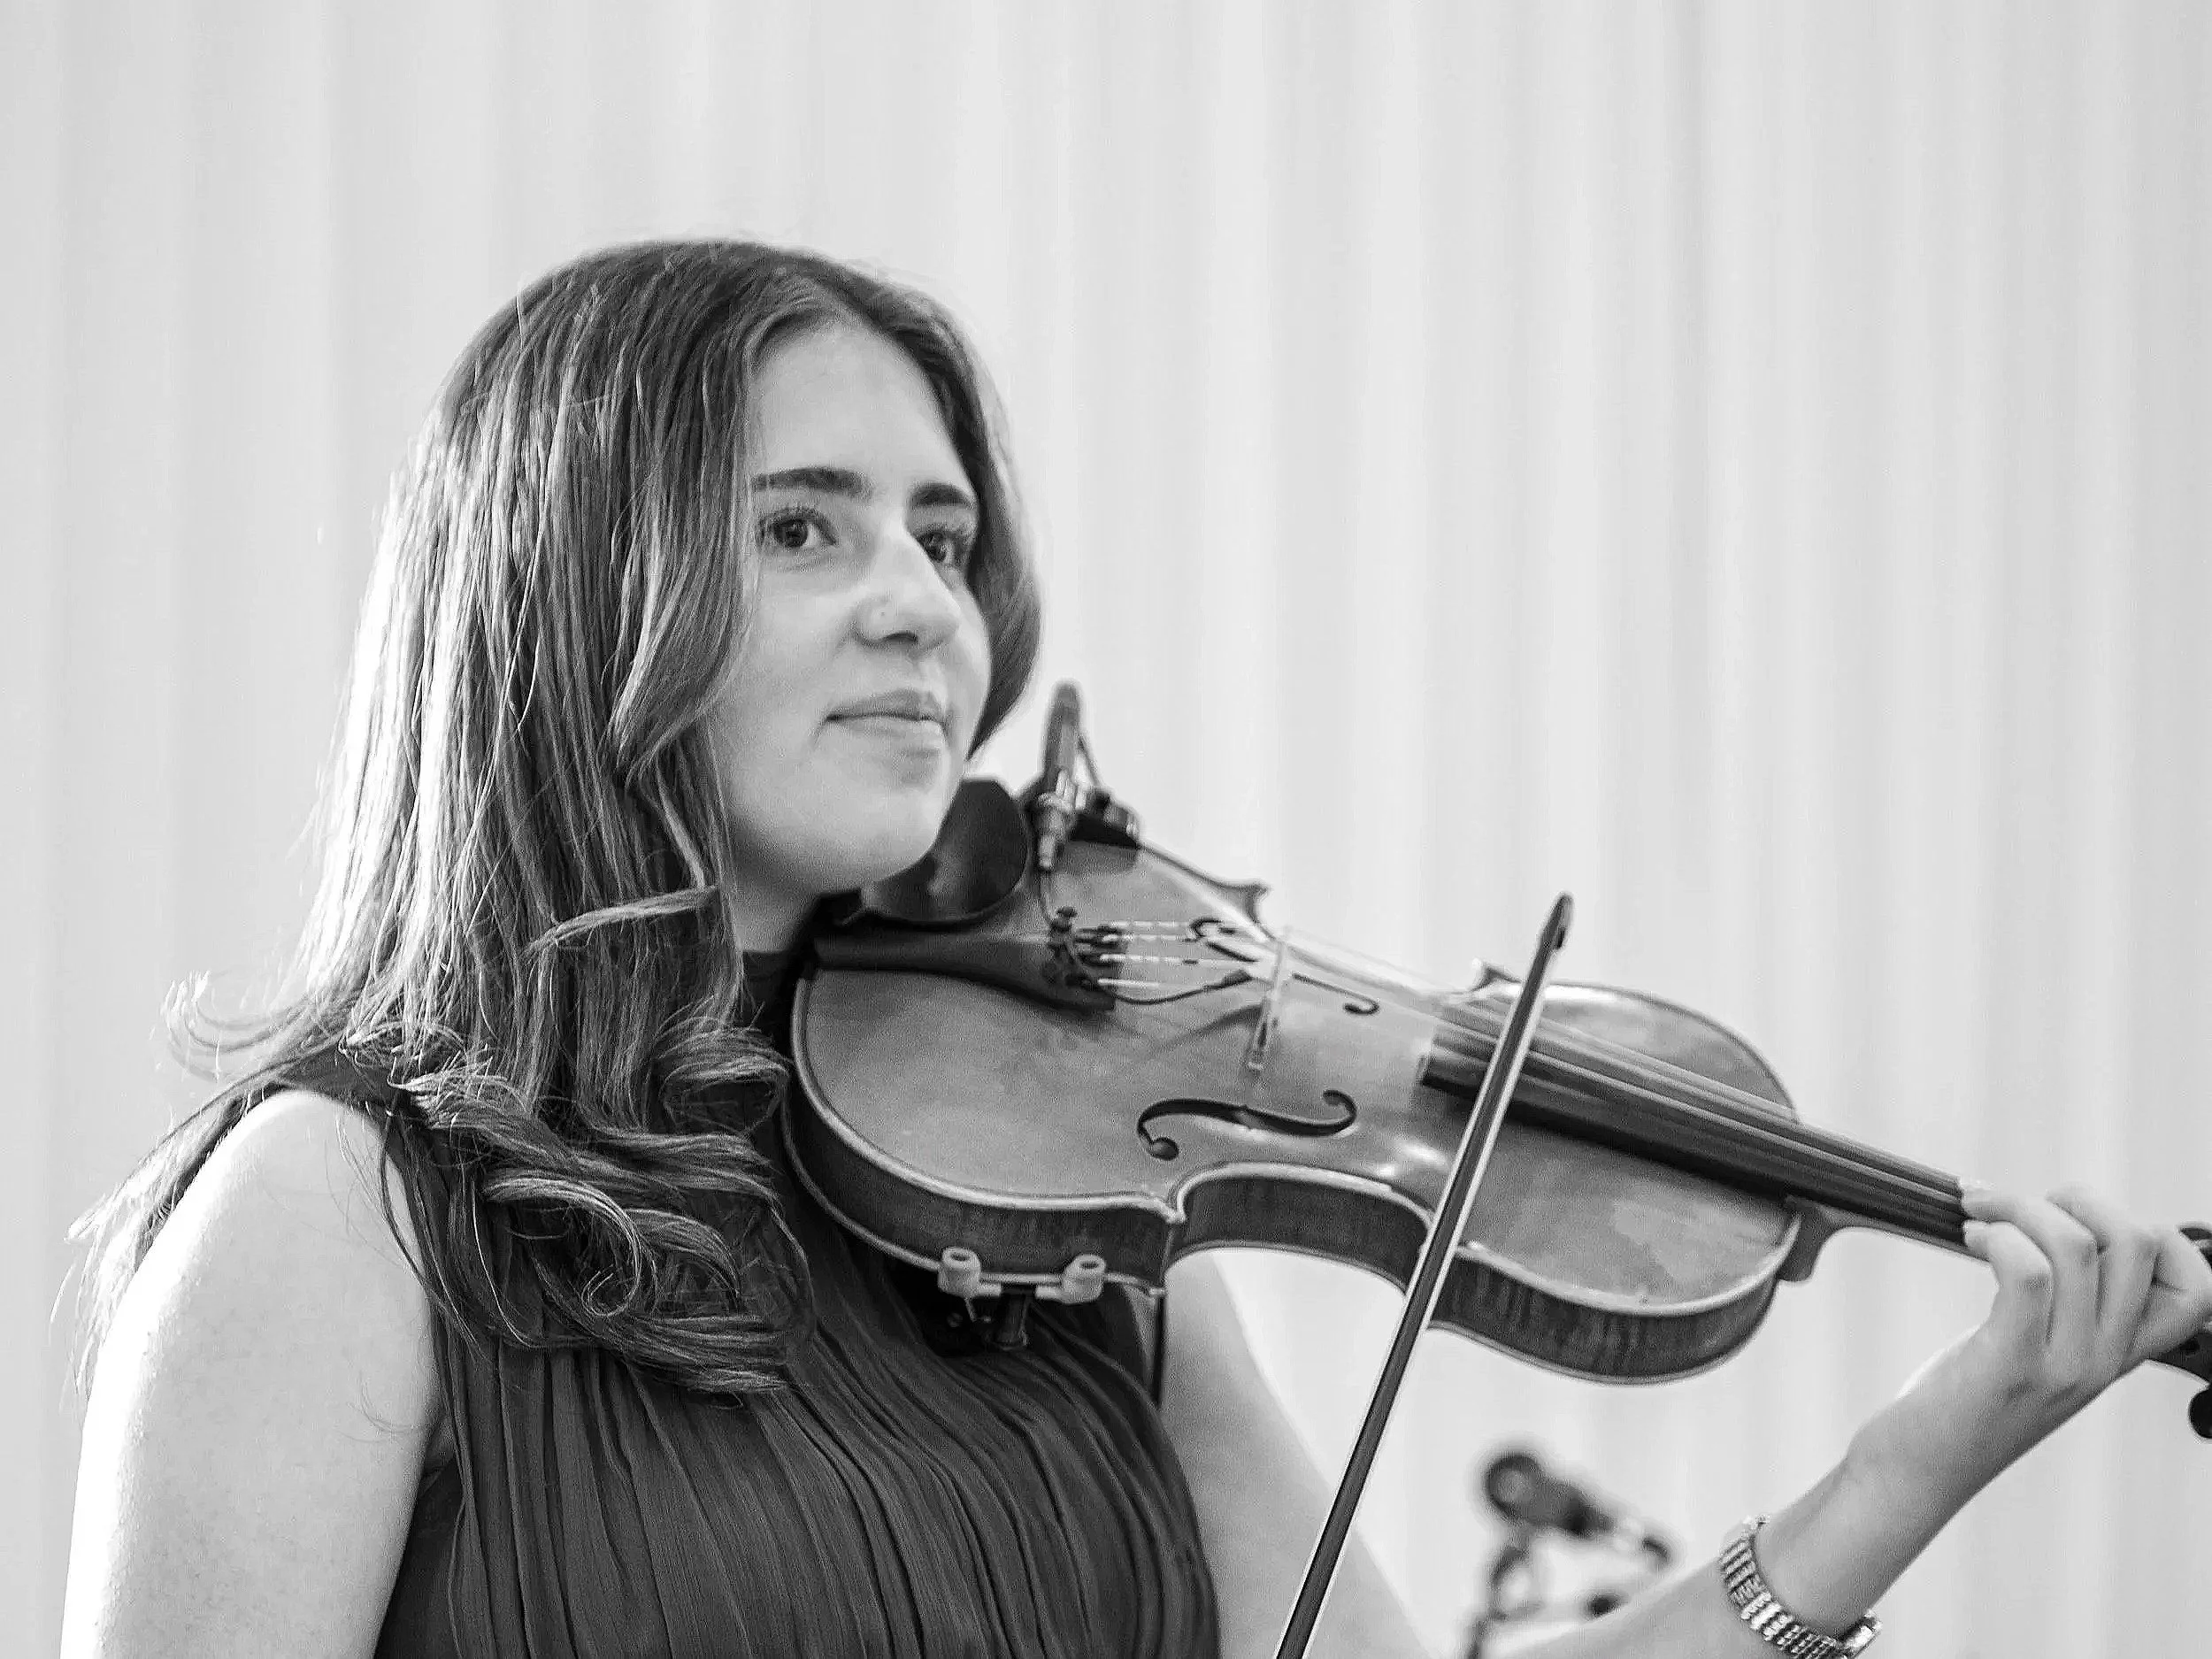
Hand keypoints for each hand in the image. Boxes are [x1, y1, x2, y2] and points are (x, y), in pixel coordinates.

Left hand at [1845, 1184, 2211, 1524]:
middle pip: (2141, 1244)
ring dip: (2017, 1207)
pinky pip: (2029, 1273)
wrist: (1918, 1470)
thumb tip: (2048, 1216)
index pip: (2198, 1291)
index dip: (2160, 1234)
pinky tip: (1970, 1237)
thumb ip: (2063, 1306)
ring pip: (2077, 1247)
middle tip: (2020, 1204)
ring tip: (1977, 1215)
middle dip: (2078, 1197)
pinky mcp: (2011, 1365)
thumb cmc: (1963, 1398)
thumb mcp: (2035, 1352)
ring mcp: (2065, 1366)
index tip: (2085, 1219)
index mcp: (2117, 1355)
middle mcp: (2104, 1362)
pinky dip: (1997, 1235)